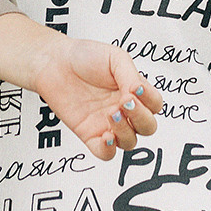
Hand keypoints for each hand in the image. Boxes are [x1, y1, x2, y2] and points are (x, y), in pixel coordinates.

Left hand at [0, 13, 163, 158]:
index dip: (150, 100)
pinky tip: (105, 135)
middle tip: (125, 103)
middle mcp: (123, 109)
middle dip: (141, 118)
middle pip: (148, 127)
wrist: (54, 63)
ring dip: (125, 131)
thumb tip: (138, 93)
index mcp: (133, 90)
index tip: (135, 89)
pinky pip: (106, 154)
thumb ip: (130, 75)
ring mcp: (108, 124)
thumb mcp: (115, 57)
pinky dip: (109, 149)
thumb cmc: (84, 57)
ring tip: (111, 113)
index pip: (155, 104)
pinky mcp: (90, 135)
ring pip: (130, 142)